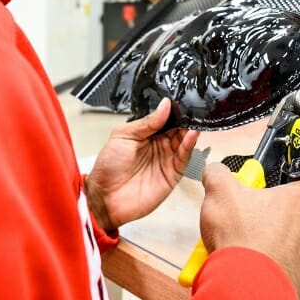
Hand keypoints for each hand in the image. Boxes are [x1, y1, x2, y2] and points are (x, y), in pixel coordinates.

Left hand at [85, 98, 198, 231]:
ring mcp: (166, 159)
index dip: (172, 111)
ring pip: (183, 141)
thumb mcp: (123, 136)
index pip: (164, 119)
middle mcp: (158, 146)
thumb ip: (146, 122)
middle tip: (190, 108)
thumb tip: (165, 105)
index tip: (180, 101)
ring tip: (193, 120)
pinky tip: (191, 134)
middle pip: (177, 128)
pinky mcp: (173, 174)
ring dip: (189, 129)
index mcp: (145, 134)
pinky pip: (184, 157)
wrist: (106, 198)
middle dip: (184, 118)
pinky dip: (189, 145)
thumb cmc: (108, 167)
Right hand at [199, 163, 299, 299]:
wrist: (247, 285)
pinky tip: (264, 273)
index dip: (298, 189)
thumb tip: (216, 171)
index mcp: (293, 202)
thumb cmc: (240, 240)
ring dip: (284, 250)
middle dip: (282, 225)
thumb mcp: (219, 194)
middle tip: (257, 230)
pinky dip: (285, 273)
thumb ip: (218, 175)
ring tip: (257, 256)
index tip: (285, 194)